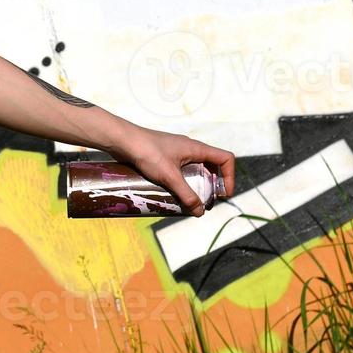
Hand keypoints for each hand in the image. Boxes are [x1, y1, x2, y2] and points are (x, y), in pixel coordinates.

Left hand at [113, 124, 235, 216]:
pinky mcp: (165, 157)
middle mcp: (190, 149)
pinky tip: (175, 194)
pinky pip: (181, 171)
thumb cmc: (147, 152)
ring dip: (198, 184)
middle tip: (208, 200)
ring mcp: (177, 153)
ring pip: (196, 169)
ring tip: (192, 200)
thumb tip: (200, 212)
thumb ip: (186, 194)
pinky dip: (183, 182)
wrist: (122, 140)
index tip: (222, 193)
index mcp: (196, 148)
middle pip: (212, 166)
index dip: (230, 176)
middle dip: (214, 184)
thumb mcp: (169, 176)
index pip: (226, 158)